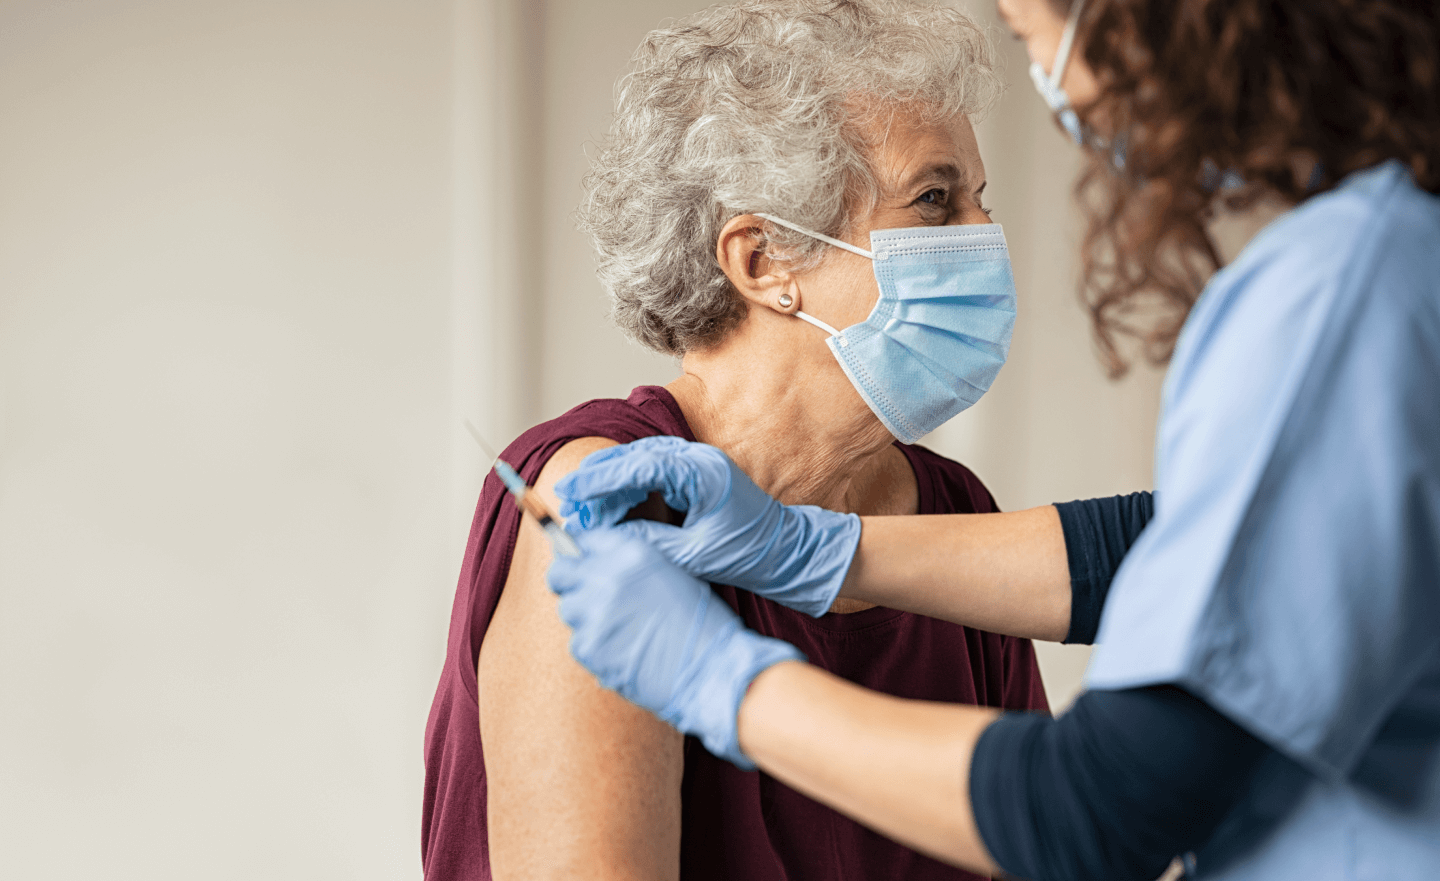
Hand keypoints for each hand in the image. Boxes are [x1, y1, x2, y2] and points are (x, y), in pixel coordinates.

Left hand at [547, 527, 803, 767]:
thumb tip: (597, 566)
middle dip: (569, 582)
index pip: (583, 540)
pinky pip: (578, 642)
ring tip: (618, 631)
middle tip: (586, 597)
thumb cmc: (701, 624)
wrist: (711, 669)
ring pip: (568, 609)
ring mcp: (593, 612)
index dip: (581, 554)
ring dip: (585, 618)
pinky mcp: (588, 647)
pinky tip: (622, 652)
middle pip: (560, 572)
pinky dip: (595, 648)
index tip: (582, 565)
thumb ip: (631, 565)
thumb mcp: (671, 574)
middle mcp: (607, 576)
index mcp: (631, 553)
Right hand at [554, 437, 861, 616]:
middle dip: (599, 478)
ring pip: (641, 461)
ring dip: (611, 481)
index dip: (601, 480)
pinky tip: (612, 504)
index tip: (572, 494)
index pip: (639, 467)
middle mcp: (700, 459)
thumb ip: (650, 543)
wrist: (788, 552)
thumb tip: (607, 539)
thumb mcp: (694, 556)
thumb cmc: (750, 555)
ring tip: (582, 504)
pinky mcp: (698, 474)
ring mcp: (699, 463)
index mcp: (703, 474)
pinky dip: (629, 485)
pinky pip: (654, 471)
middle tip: (568, 499)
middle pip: (635, 457)